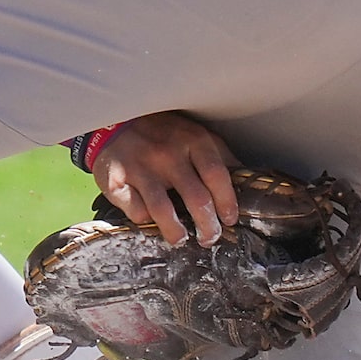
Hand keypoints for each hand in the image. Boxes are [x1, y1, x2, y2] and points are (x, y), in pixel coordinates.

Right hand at [94, 111, 239, 246]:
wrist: (114, 121)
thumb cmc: (162, 132)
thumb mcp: (194, 133)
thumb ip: (219, 155)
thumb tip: (246, 179)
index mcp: (192, 140)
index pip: (217, 176)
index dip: (227, 202)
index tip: (230, 219)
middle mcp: (167, 153)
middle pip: (196, 199)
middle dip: (207, 226)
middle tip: (209, 237)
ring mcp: (140, 167)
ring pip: (163, 211)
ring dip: (176, 232)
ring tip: (181, 238)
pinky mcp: (116, 181)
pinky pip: (135, 211)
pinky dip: (145, 221)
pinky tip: (150, 221)